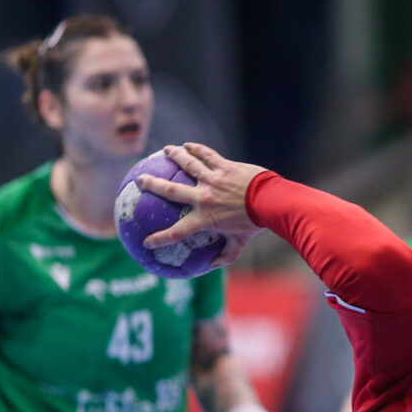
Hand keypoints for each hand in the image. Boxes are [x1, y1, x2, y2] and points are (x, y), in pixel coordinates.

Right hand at [137, 142, 267, 266]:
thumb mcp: (239, 243)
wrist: (271, 203)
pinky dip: (196, 149)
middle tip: (139, 180)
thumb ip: (225, 255)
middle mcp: (203, 198)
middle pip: (170, 190)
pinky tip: (188, 145)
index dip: (160, 238)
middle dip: (152, 185)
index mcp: (205, 219)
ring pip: (187, 164)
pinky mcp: (224, 167)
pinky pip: (207, 155)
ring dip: (174, 155)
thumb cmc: (255, 225)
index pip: (177, 232)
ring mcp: (212, 180)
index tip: (147, 242)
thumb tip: (212, 266)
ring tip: (165, 150)